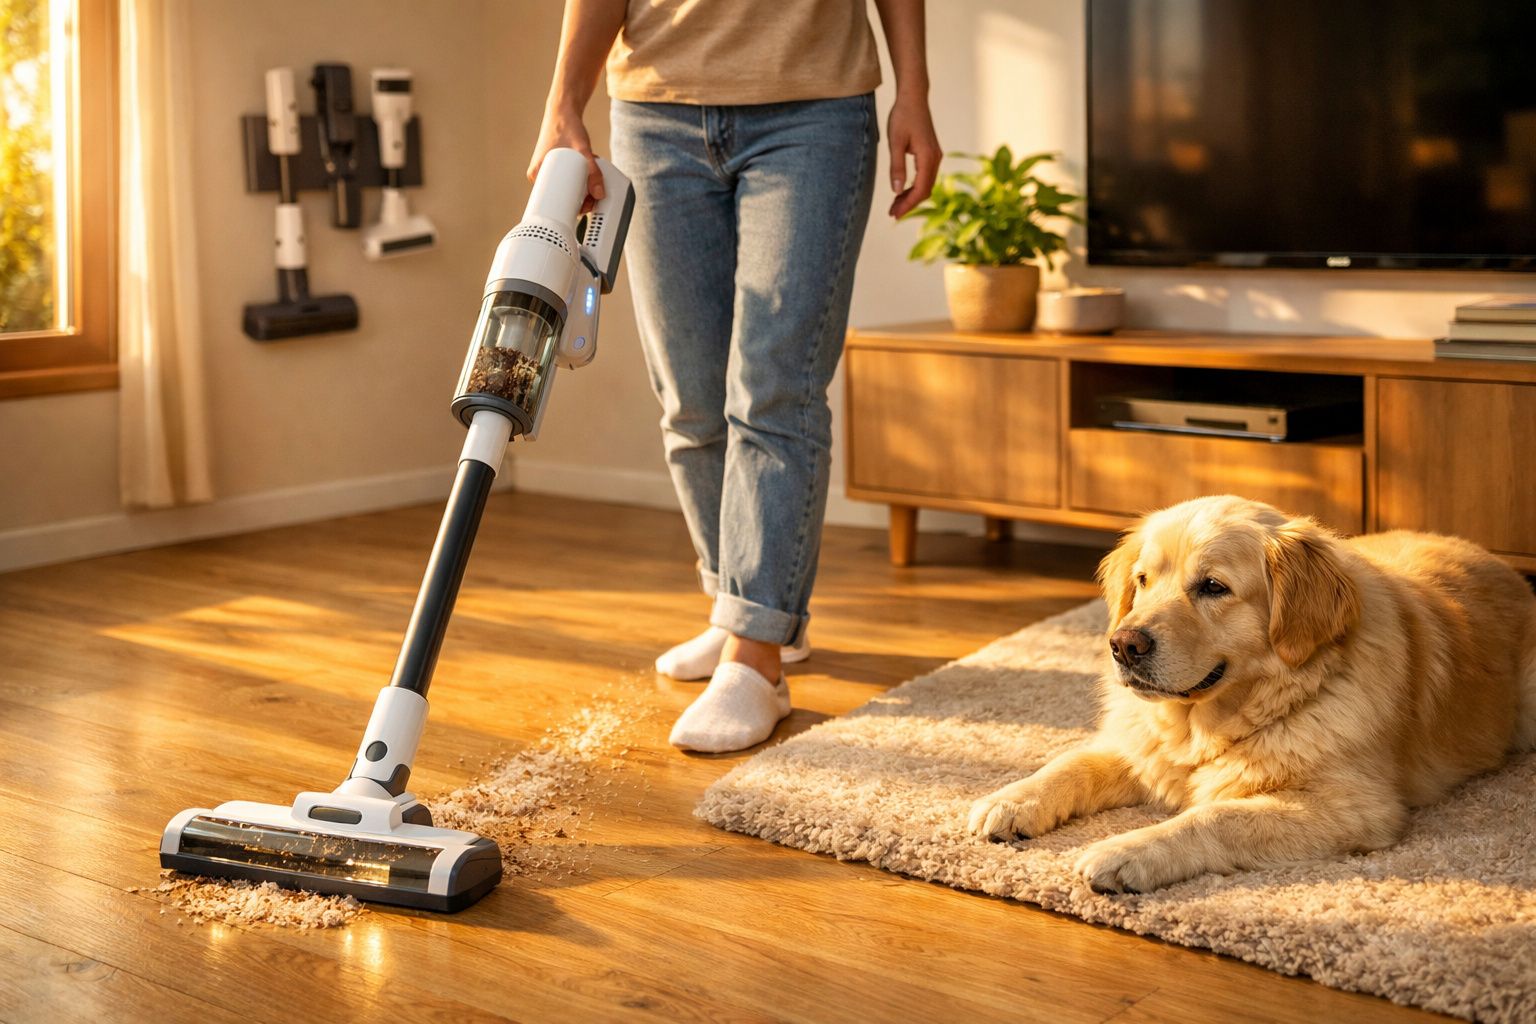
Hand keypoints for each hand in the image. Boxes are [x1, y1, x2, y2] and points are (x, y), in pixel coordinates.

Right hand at [527, 103, 604, 212]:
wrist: (563, 111)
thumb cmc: (567, 127)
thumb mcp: (583, 151)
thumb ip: (593, 173)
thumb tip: (599, 195)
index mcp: (537, 175)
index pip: (551, 203)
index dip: (568, 209)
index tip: (582, 210)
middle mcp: (539, 175)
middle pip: (559, 197)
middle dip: (578, 199)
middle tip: (593, 195)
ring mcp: (546, 170)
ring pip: (564, 189)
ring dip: (579, 190)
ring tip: (591, 182)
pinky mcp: (554, 166)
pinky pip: (565, 181)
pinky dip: (577, 181)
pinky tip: (586, 178)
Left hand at [886, 93, 940, 218]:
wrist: (913, 98)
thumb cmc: (902, 116)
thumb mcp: (895, 142)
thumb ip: (896, 167)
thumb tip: (896, 191)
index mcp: (928, 157)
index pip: (920, 190)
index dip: (908, 205)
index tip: (894, 214)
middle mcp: (936, 158)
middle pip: (925, 190)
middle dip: (909, 204)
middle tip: (892, 214)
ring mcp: (935, 156)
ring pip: (926, 184)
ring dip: (912, 196)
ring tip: (895, 205)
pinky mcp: (932, 153)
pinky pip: (926, 176)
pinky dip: (915, 187)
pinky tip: (902, 191)